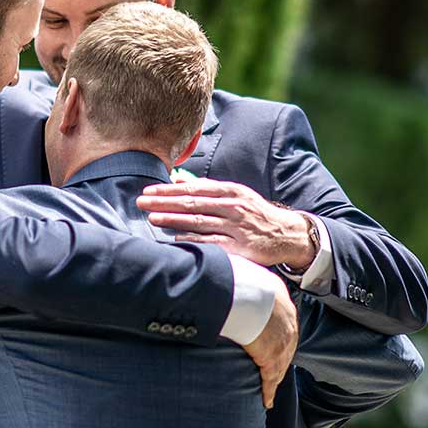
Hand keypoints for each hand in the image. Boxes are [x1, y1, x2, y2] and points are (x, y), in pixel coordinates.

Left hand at [138, 177, 317, 270]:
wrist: (285, 234)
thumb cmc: (254, 213)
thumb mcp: (235, 195)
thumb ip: (208, 189)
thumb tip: (178, 181)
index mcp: (230, 191)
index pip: (193, 189)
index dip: (169, 190)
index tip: (148, 191)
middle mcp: (232, 206)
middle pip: (192, 203)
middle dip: (164, 202)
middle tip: (141, 202)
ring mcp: (236, 227)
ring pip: (199, 221)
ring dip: (174, 219)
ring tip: (152, 218)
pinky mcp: (240, 246)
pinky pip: (212, 243)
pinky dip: (193, 240)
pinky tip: (176, 238)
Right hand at [240, 274, 298, 408]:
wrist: (239, 290)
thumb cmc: (229, 276)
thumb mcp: (234, 268)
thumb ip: (230, 272)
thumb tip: (215, 268)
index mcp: (276, 293)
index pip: (279, 315)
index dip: (274, 328)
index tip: (267, 336)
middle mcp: (285, 316)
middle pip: (285, 340)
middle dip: (279, 354)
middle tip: (270, 367)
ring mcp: (281, 337)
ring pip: (280, 361)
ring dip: (274, 376)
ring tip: (268, 388)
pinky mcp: (271, 355)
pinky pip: (271, 377)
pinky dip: (269, 389)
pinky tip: (267, 399)